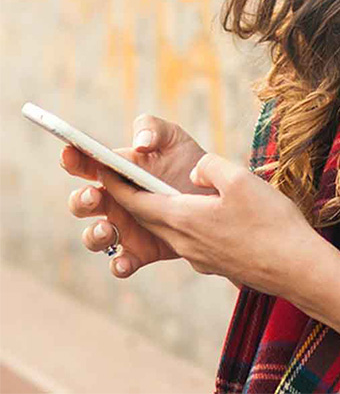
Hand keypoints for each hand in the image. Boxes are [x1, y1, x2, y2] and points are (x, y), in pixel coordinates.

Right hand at [61, 114, 212, 278]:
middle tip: (95, 195)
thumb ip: (153, 129)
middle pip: (81, 203)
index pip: (85, 165)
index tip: (69, 153)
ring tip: (107, 229)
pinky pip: (121, 264)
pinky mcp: (140, 252)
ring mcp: (123, 228)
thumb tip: (140, 145)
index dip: (73, 159)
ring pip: (94, 237)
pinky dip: (119, 265)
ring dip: (94, 235)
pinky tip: (126, 261)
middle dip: (81, 200)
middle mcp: (113, 201)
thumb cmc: (187, 162)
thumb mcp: (173, 138)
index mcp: (114, 171)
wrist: (215, 197)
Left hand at [98, 152, 327, 298]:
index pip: (136, 201)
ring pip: (169, 229)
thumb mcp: (240, 179)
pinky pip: (190, 239)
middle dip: (132, 197)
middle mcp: (184, 241)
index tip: (103, 169)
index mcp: (183, 218)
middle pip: (148, 217)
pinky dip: (184, 223)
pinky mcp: (215, 263)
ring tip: (160, 192)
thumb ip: (209, 168)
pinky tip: (202, 214)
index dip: (118, 184)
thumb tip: (194, 171)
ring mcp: (199, 256)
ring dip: (158, 211)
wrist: (296, 267)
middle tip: (124, 177)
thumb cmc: (270, 222)